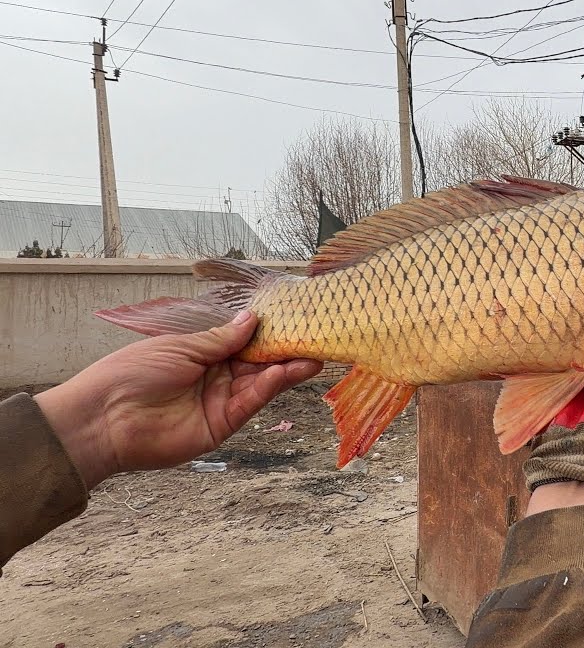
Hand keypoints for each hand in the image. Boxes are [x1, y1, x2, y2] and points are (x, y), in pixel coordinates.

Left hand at [35, 311, 321, 488]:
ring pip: (261, 382)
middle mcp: (215, 376)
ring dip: (287, 369)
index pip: (244, 341)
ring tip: (314, 356)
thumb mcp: (181, 347)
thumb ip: (222, 338)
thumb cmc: (132, 373)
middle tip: (317, 339)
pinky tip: (288, 372)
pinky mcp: (222, 425)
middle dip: (286, 351)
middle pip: (258, 362)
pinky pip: (251, 402)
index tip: (296, 321)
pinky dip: (271, 387)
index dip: (269, 332)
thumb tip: (252, 319)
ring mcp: (220, 401)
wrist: (105, 418)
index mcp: (202, 353)